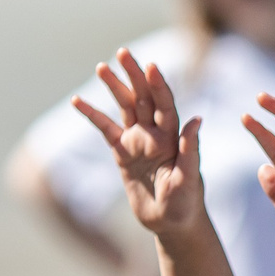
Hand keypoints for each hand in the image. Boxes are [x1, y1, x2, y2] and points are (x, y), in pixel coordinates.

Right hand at [73, 49, 203, 236]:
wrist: (171, 223)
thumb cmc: (186, 203)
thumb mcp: (190, 179)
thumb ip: (191, 150)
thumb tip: (196, 120)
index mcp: (173, 137)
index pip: (165, 104)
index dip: (158, 85)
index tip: (151, 66)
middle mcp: (155, 134)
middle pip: (144, 98)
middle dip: (134, 75)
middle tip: (123, 52)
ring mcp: (137, 141)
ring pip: (125, 108)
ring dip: (115, 88)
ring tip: (102, 67)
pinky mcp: (122, 153)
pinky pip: (105, 130)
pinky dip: (93, 116)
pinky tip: (77, 102)